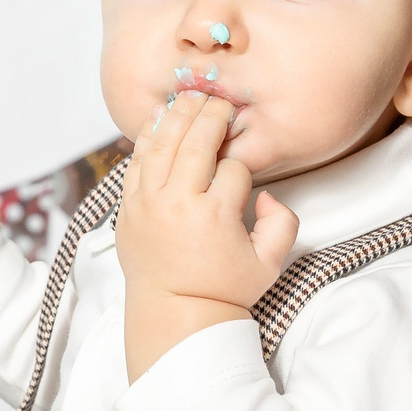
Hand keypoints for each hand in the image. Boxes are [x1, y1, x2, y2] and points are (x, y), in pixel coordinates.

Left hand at [117, 91, 299, 379]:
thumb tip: (265, 193)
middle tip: (221, 102)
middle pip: (195, 142)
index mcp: (214, 216)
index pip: (234, 168)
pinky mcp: (128, 207)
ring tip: (191, 97)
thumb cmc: (222, 289)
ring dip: (177, 116)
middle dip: (211, 117)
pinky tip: (160, 119)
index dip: (243, 164)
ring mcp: (147, 203)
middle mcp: (177, 204)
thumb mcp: (269, 264)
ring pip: (162, 144)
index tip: (243, 173)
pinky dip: (148, 137)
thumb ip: (283, 224)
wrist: (174, 313)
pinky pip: (136, 161)